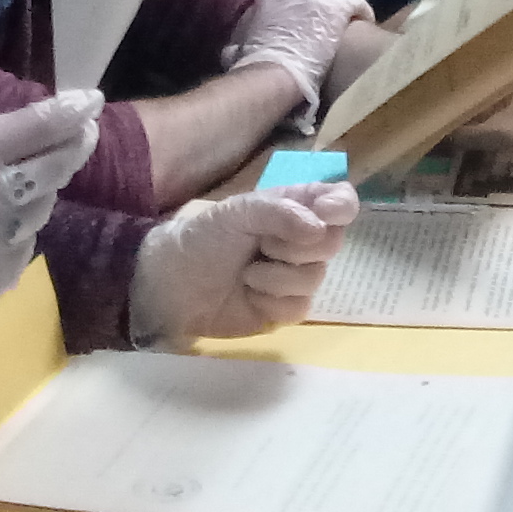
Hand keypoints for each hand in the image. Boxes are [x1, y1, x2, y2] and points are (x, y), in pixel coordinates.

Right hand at [0, 89, 98, 365]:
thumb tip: (39, 127)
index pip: (33, 129)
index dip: (68, 112)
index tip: (91, 99)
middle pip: (55, 167)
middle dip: (75, 145)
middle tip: (85, 132)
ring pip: (44, 206)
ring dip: (38, 193)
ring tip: (6, 193)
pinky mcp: (2, 278)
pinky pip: (26, 242)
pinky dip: (16, 232)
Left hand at [128, 187, 361, 345]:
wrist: (171, 286)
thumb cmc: (203, 238)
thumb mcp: (236, 212)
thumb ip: (279, 212)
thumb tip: (320, 227)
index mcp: (295, 207)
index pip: (340, 201)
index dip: (341, 207)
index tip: (324, 215)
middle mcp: (302, 240)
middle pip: (334, 241)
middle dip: (296, 246)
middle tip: (264, 245)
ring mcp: (295, 276)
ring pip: (316, 277)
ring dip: (277, 276)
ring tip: (247, 273)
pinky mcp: (285, 309)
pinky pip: (301, 307)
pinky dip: (272, 301)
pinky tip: (250, 295)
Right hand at [227, 0, 368, 114]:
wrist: (276, 69)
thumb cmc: (258, 60)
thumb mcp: (244, 41)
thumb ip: (247, 34)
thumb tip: (236, 47)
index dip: (300, 2)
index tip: (304, 16)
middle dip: (321, 3)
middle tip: (326, 22)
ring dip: (341, 8)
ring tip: (347, 24)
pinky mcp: (339, 3)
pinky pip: (356, 3)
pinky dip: (361, 13)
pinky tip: (364, 23)